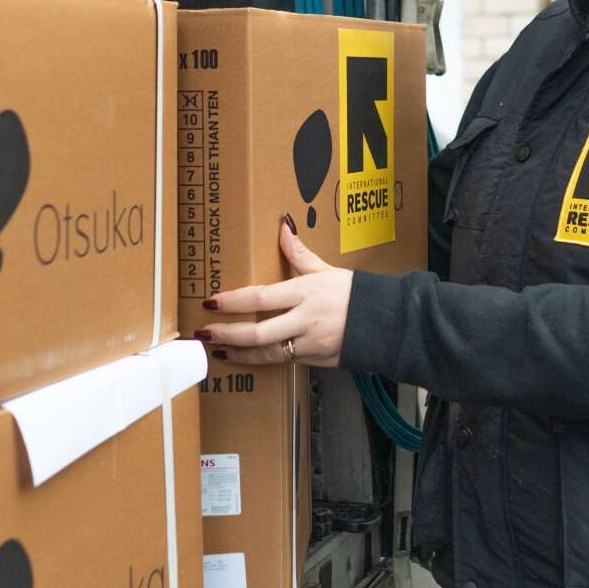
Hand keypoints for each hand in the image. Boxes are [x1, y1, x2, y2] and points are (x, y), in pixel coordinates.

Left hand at [197, 217, 352, 367]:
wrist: (385, 323)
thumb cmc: (354, 293)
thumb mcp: (326, 269)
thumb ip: (299, 253)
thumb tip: (283, 225)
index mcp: (304, 292)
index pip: (260, 298)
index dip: (233, 302)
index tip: (211, 301)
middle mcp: (304, 320)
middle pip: (258, 332)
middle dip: (227, 334)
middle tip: (203, 333)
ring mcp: (308, 343)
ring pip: (266, 353)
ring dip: (239, 354)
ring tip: (217, 352)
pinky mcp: (313, 360)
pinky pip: (282, 362)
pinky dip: (261, 361)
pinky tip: (245, 358)